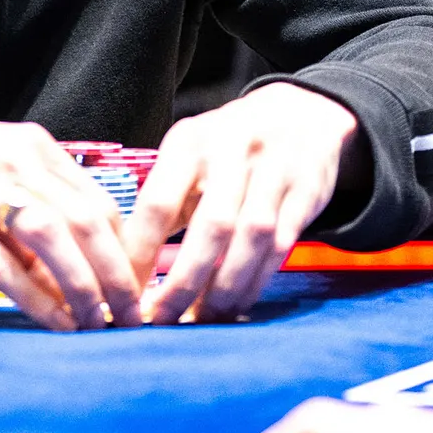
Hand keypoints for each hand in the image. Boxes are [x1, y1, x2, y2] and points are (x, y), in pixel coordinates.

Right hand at [0, 100, 142, 332]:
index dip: (127, 253)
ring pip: (52, 237)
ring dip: (83, 287)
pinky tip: (53, 323)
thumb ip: (33, 208)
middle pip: (87, 221)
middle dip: (119, 276)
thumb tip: (72, 273)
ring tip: (99, 326)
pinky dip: (33, 296)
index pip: (101, 203)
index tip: (140, 293)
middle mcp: (14, 161)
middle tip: (135, 319)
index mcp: (33, 148)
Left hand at [123, 85, 362, 322]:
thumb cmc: (226, 147)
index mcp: (189, 141)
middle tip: (163, 320)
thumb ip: (163, 200)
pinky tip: (236, 304)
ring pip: (250, 240)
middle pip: (210, 227)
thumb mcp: (188, 154)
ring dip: (224, 289)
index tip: (125, 293)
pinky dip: (256, 281)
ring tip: (201, 319)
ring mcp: (274, 170)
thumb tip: (125, 265)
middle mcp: (232, 150)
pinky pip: (280, 246)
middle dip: (184, 282)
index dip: (140, 255)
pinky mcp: (307, 192)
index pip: (158, 203)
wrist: (300, 112)